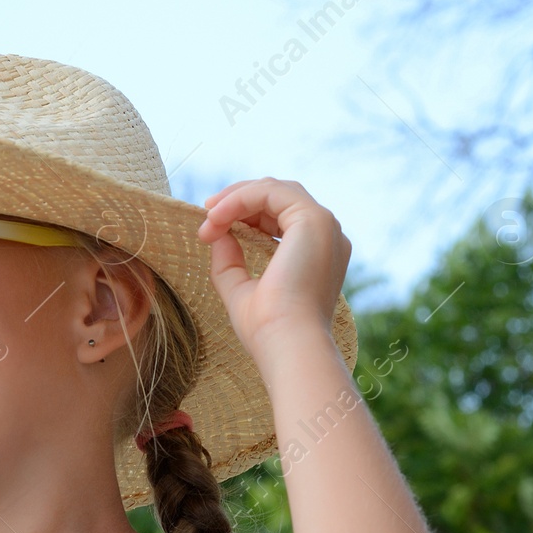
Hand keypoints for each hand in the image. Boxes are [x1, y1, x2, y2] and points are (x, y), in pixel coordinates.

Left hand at [195, 178, 351, 366]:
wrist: (288, 343)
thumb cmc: (267, 328)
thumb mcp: (240, 288)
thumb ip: (230, 260)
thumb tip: (216, 232)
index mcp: (316, 252)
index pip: (278, 215)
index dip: (242, 215)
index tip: (209, 229)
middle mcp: (325, 236)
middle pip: (278, 197)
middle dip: (238, 201)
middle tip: (207, 216)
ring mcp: (323, 226)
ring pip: (274, 189)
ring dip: (235, 199)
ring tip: (209, 218)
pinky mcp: (313, 220)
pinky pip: (270, 192)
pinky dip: (240, 199)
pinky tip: (217, 216)